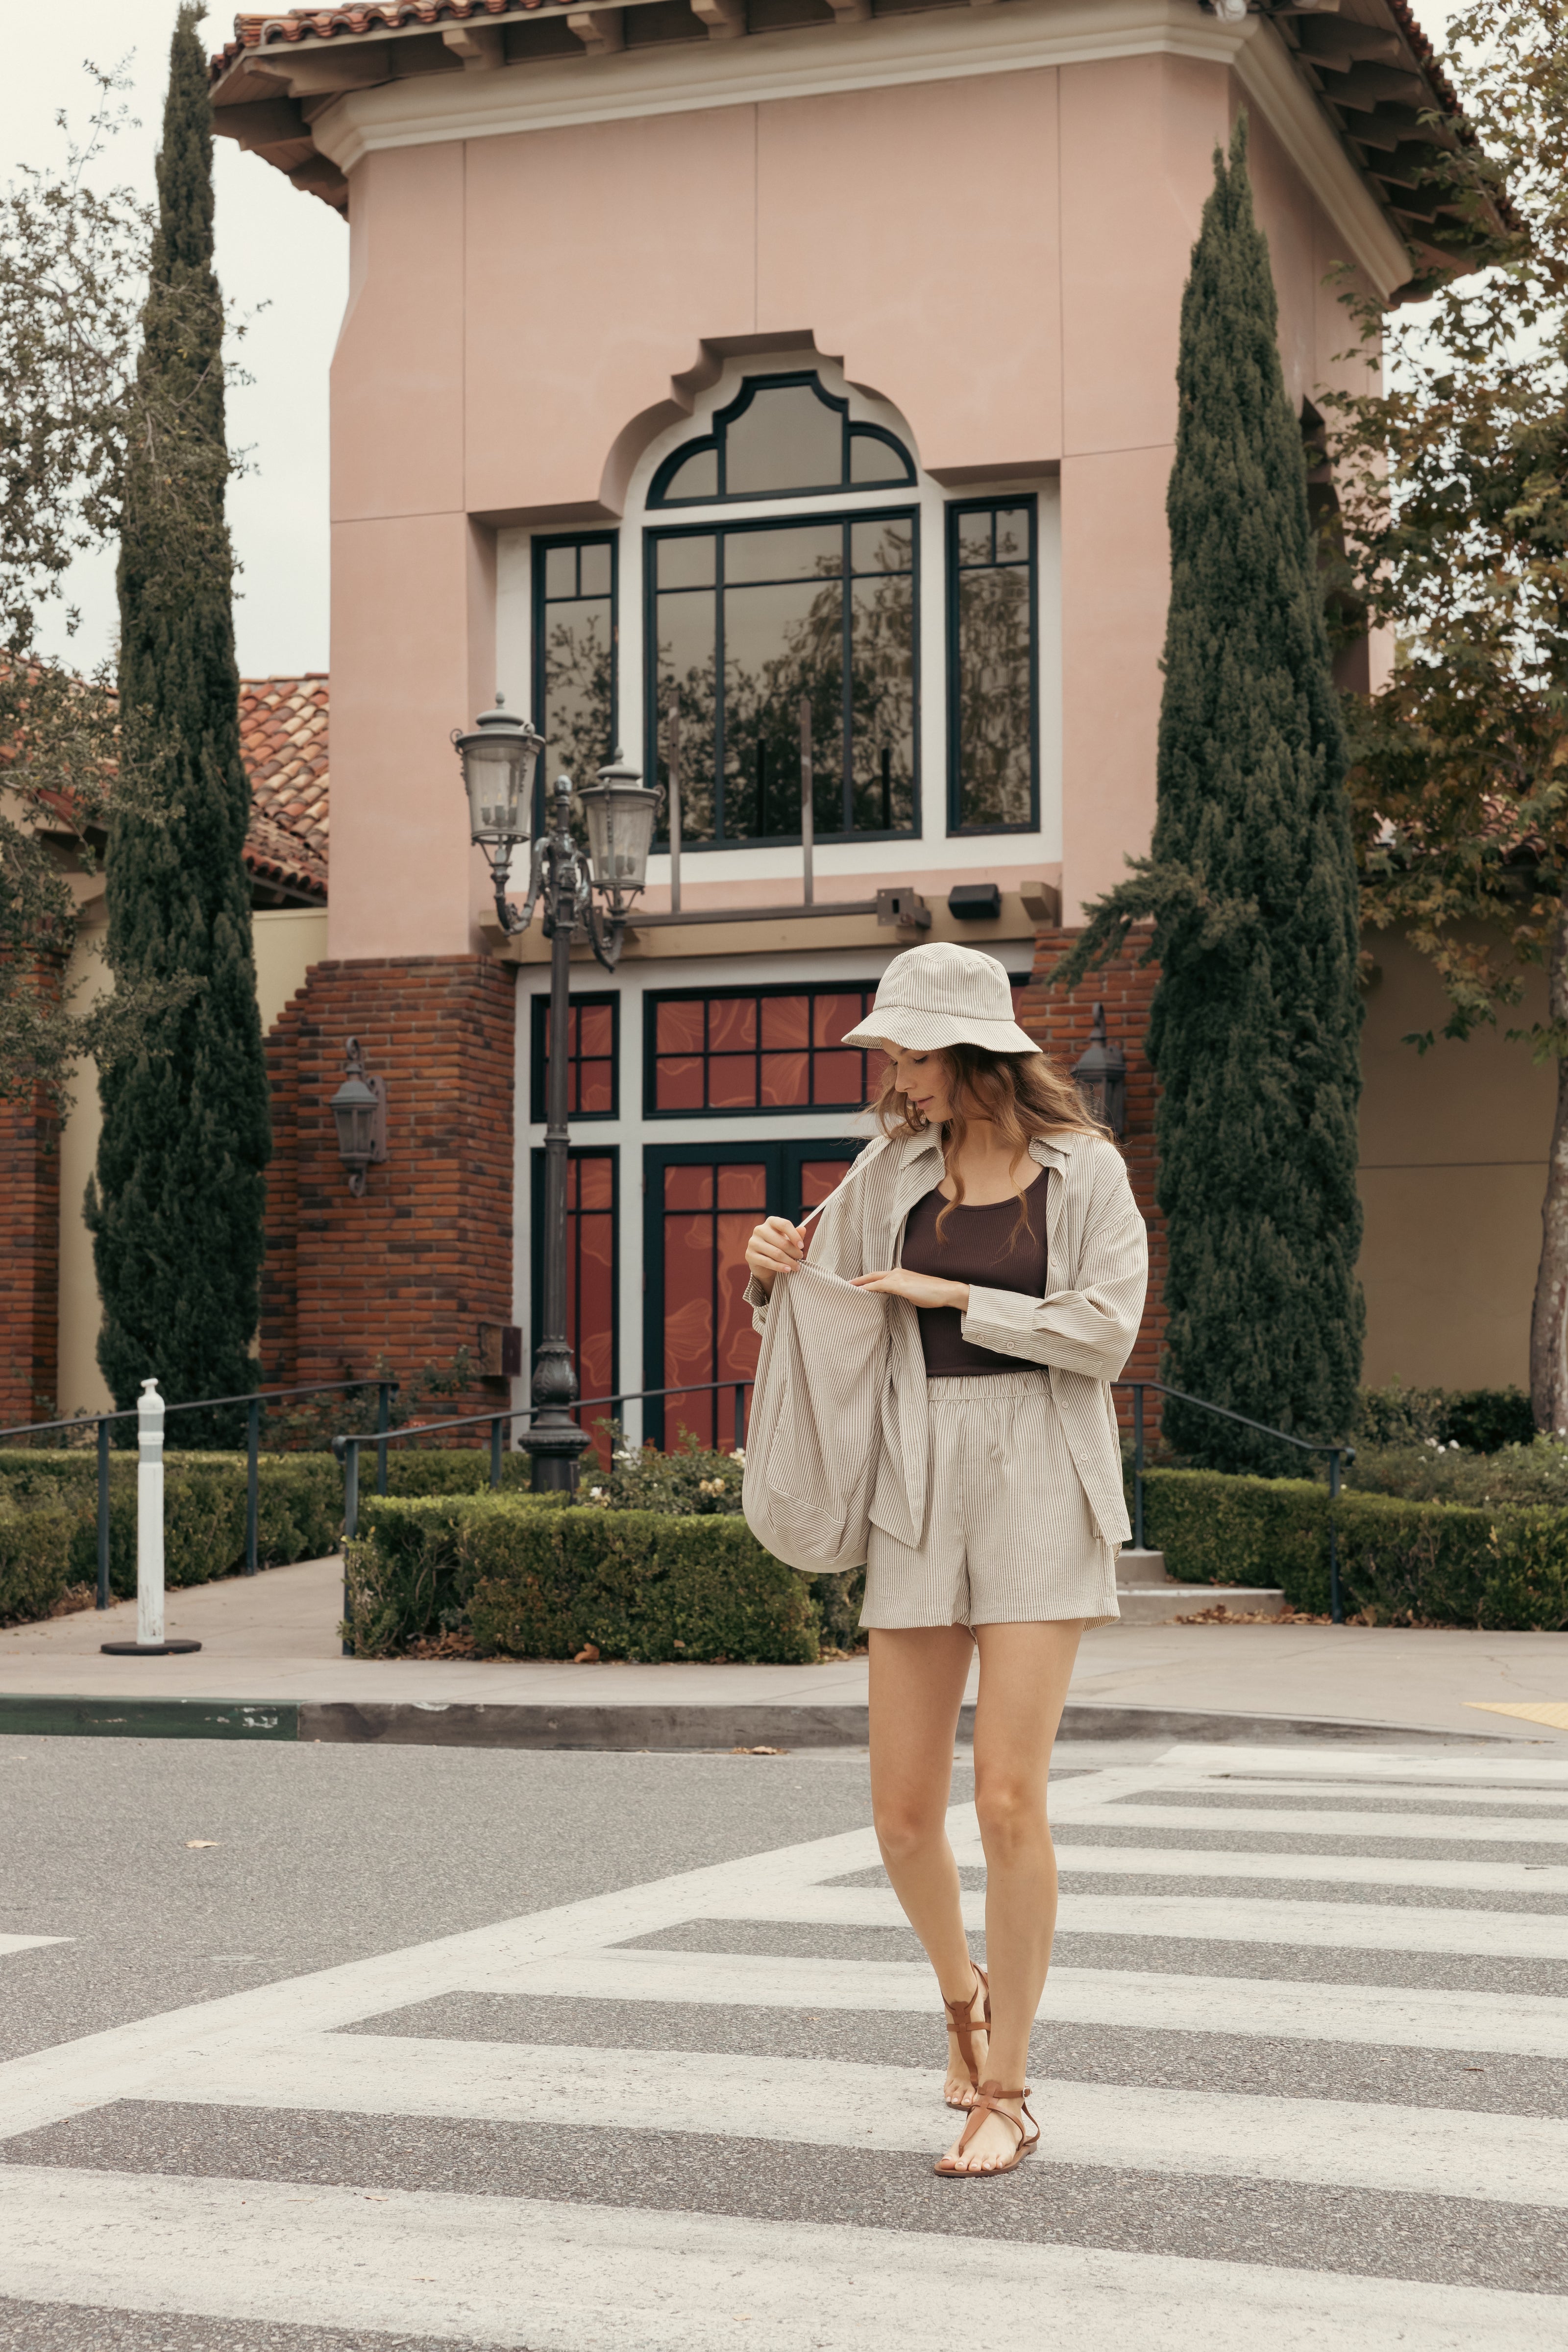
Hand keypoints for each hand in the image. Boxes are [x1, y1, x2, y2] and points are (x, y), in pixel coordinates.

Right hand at [745, 1215, 805, 1293]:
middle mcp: (760, 1229)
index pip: (784, 1225)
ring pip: (776, 1253)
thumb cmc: (778, 1247)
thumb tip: (803, 1229)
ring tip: (797, 1267)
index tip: (802, 1246)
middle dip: (794, 1252)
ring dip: (789, 1261)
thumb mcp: (788, 1240)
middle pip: (782, 1241)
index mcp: (771, 1222)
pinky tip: (787, 1270)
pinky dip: (779, 1267)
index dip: (795, 1236)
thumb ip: (796, 1235)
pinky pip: (767, 1262)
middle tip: (800, 1258)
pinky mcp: (749, 1255)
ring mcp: (753, 1242)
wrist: (764, 1263)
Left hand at [851, 1268, 970, 1311]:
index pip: (879, 1276)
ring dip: (860, 1285)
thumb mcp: (912, 1293)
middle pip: (872, 1275)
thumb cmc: (932, 1294)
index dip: (866, 1280)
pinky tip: (859, 1291)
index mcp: (899, 1274)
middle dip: (858, 1280)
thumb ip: (900, 1292)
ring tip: (848, 1289)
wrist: (945, 1291)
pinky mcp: (898, 1284)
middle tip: (845, 1284)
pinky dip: (867, 1288)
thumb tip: (893, 1296)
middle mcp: (896, 1272)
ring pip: (873, 1280)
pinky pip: (878, 1286)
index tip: (856, 1285)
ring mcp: (897, 1277)